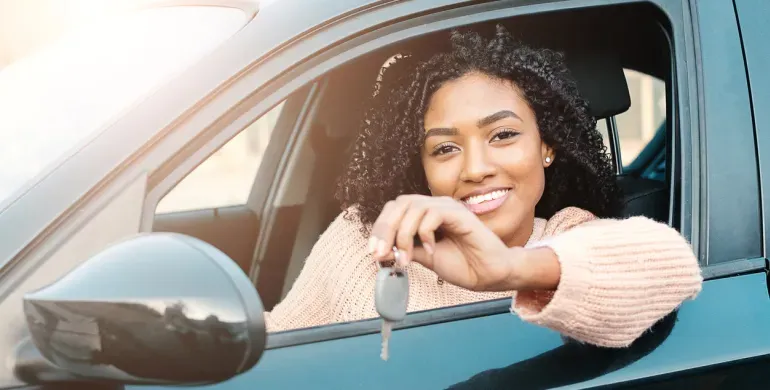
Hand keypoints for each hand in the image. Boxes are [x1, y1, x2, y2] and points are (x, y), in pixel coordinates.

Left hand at [368, 194, 522, 290]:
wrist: (489, 275)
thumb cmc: (463, 265)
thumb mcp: (425, 258)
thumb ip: (406, 250)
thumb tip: (381, 251)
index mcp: (425, 215)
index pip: (394, 210)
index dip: (380, 228)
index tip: (373, 252)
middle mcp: (435, 206)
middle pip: (400, 204)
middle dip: (385, 229)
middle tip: (381, 254)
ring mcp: (448, 207)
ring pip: (413, 207)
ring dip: (403, 235)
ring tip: (406, 259)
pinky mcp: (460, 213)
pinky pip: (433, 214)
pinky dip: (425, 233)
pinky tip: (432, 251)